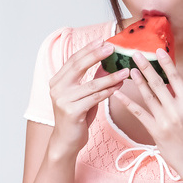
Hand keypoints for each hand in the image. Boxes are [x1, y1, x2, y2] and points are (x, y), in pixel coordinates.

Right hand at [49, 40, 129, 157]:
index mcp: (57, 81)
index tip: (102, 41)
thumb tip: (106, 62)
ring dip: (111, 76)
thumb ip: (92, 79)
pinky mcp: (72, 112)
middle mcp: (57, 88)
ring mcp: (63, 100)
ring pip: (91, 84)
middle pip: (79, 66)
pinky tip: (120, 86)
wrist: (66, 141)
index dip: (88, 49)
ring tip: (125, 71)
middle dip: (96, 55)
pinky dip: (109, 91)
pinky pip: (95, 98)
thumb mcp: (83, 95)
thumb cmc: (76, 117)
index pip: (73, 60)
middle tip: (112, 48)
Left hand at [112, 48, 182, 182]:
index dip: (166, 63)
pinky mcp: (156, 131)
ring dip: (138, 81)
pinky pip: (139, 113)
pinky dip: (128, 103)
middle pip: (159, 83)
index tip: (157, 51)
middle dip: (146, 67)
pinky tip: (119, 94)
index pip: (176, 78)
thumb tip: (170, 87)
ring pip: (148, 96)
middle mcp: (178, 109)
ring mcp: (166, 120)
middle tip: (136, 54)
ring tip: (129, 69)